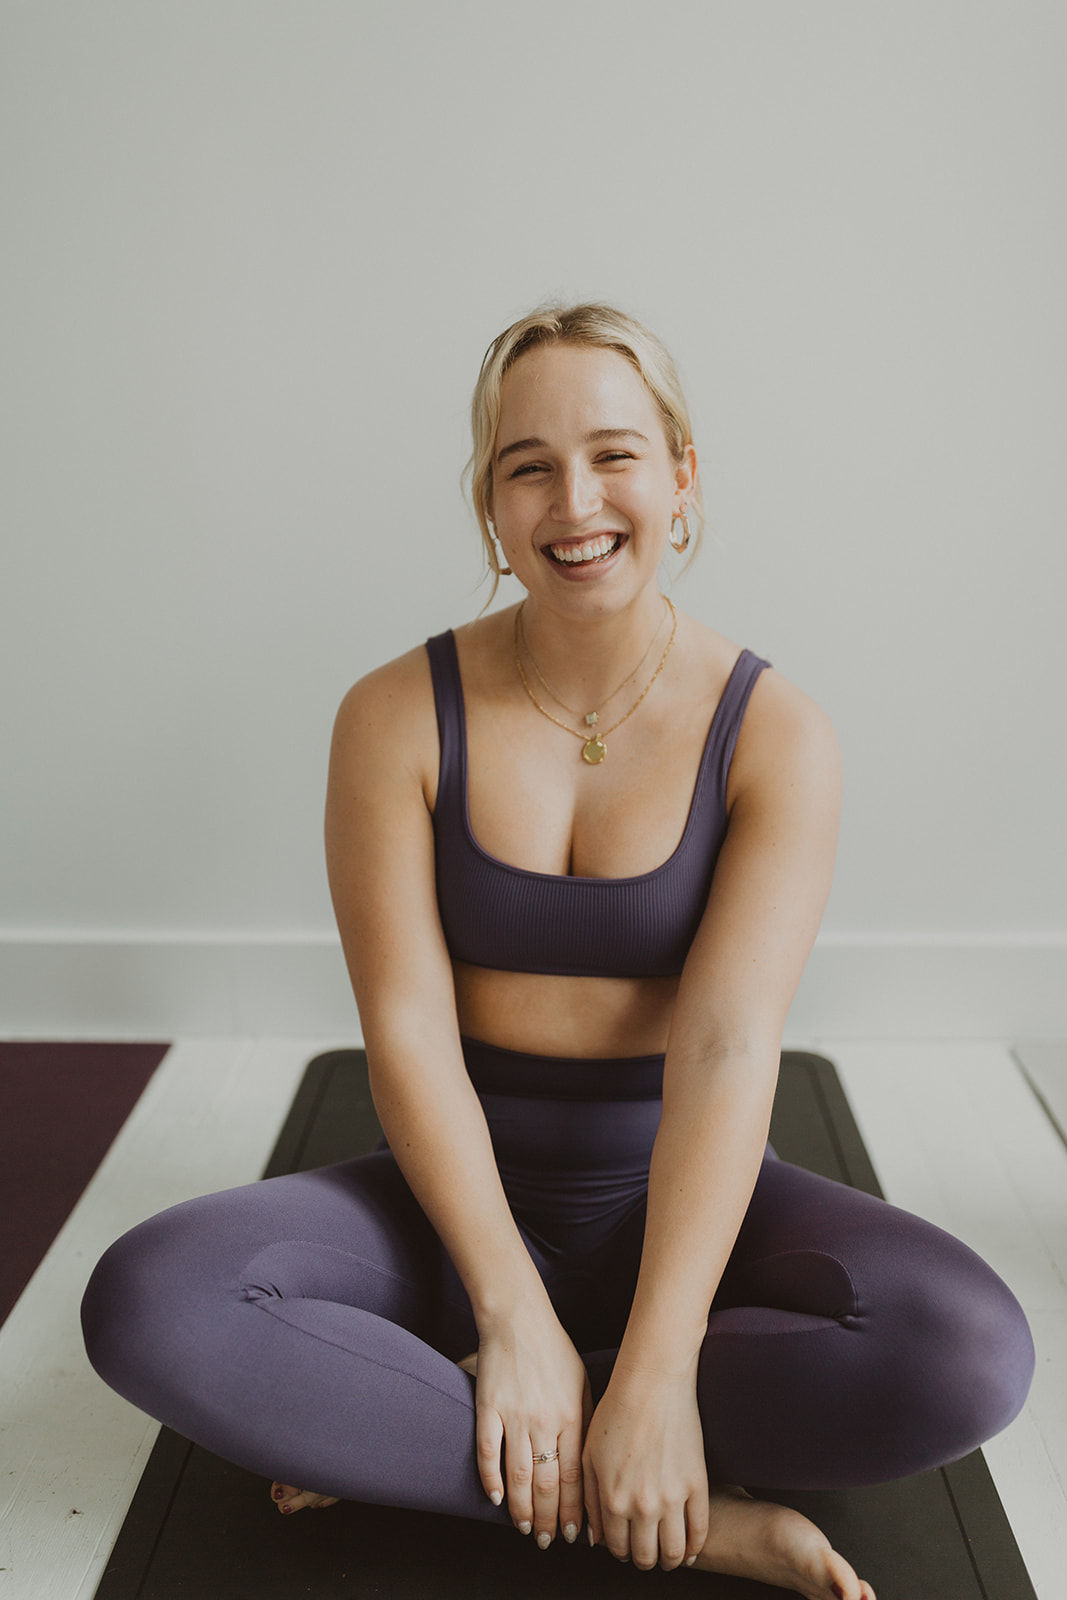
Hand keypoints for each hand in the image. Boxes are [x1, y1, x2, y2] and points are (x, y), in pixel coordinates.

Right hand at [471, 1304, 591, 1546]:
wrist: (518, 1318)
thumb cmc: (554, 1350)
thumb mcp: (583, 1382)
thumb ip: (587, 1421)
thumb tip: (591, 1464)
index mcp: (572, 1416)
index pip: (575, 1477)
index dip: (575, 1511)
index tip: (576, 1535)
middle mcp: (544, 1421)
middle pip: (547, 1483)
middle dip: (550, 1519)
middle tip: (550, 1542)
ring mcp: (514, 1416)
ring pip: (517, 1476)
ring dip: (522, 1509)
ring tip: (526, 1529)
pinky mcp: (488, 1408)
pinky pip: (488, 1452)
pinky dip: (490, 1479)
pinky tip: (495, 1499)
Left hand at [582, 1360, 708, 1570]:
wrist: (651, 1383)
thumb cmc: (615, 1412)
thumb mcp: (589, 1455)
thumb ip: (589, 1499)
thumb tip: (595, 1537)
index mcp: (612, 1499)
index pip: (617, 1547)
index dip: (620, 1552)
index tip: (624, 1547)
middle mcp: (641, 1505)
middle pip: (645, 1556)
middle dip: (643, 1560)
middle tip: (645, 1553)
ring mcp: (672, 1497)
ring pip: (673, 1551)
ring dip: (668, 1560)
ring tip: (667, 1555)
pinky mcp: (697, 1484)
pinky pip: (700, 1530)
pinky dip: (694, 1547)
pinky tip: (688, 1548)